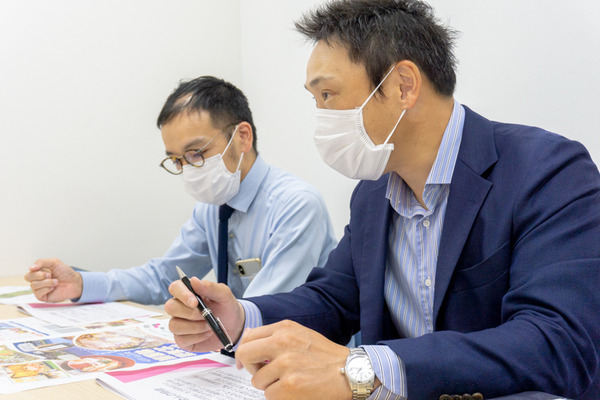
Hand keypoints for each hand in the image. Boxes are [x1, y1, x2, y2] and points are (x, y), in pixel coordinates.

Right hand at [24, 258, 82, 301]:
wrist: (74, 282)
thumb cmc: (65, 272)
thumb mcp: (54, 262)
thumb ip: (41, 262)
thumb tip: (30, 268)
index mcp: (38, 273)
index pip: (29, 272)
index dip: (37, 271)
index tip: (48, 270)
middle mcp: (37, 281)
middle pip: (27, 277)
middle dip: (40, 275)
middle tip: (50, 275)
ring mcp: (39, 289)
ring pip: (34, 285)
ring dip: (47, 282)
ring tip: (56, 282)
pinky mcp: (43, 297)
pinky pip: (38, 293)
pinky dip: (46, 289)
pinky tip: (53, 288)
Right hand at [165, 278, 244, 352]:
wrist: (234, 327)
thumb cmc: (226, 308)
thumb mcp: (224, 295)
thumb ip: (210, 287)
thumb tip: (194, 280)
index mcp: (188, 292)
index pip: (175, 288)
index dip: (182, 294)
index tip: (194, 302)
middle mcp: (180, 307)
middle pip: (170, 307)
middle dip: (189, 313)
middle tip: (205, 315)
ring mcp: (179, 323)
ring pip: (173, 325)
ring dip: (194, 327)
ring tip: (209, 325)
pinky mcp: (182, 339)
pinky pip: (180, 339)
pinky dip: (197, 337)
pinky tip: (207, 333)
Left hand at [235, 320, 351, 399]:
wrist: (351, 372)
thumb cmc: (326, 356)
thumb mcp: (300, 335)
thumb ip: (275, 336)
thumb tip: (248, 335)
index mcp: (285, 329)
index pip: (249, 336)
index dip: (246, 352)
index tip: (247, 362)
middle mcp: (282, 342)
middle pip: (245, 354)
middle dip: (251, 367)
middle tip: (263, 373)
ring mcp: (285, 364)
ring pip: (257, 380)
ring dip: (269, 385)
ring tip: (288, 382)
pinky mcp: (289, 386)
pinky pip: (269, 395)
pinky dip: (279, 396)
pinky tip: (294, 391)